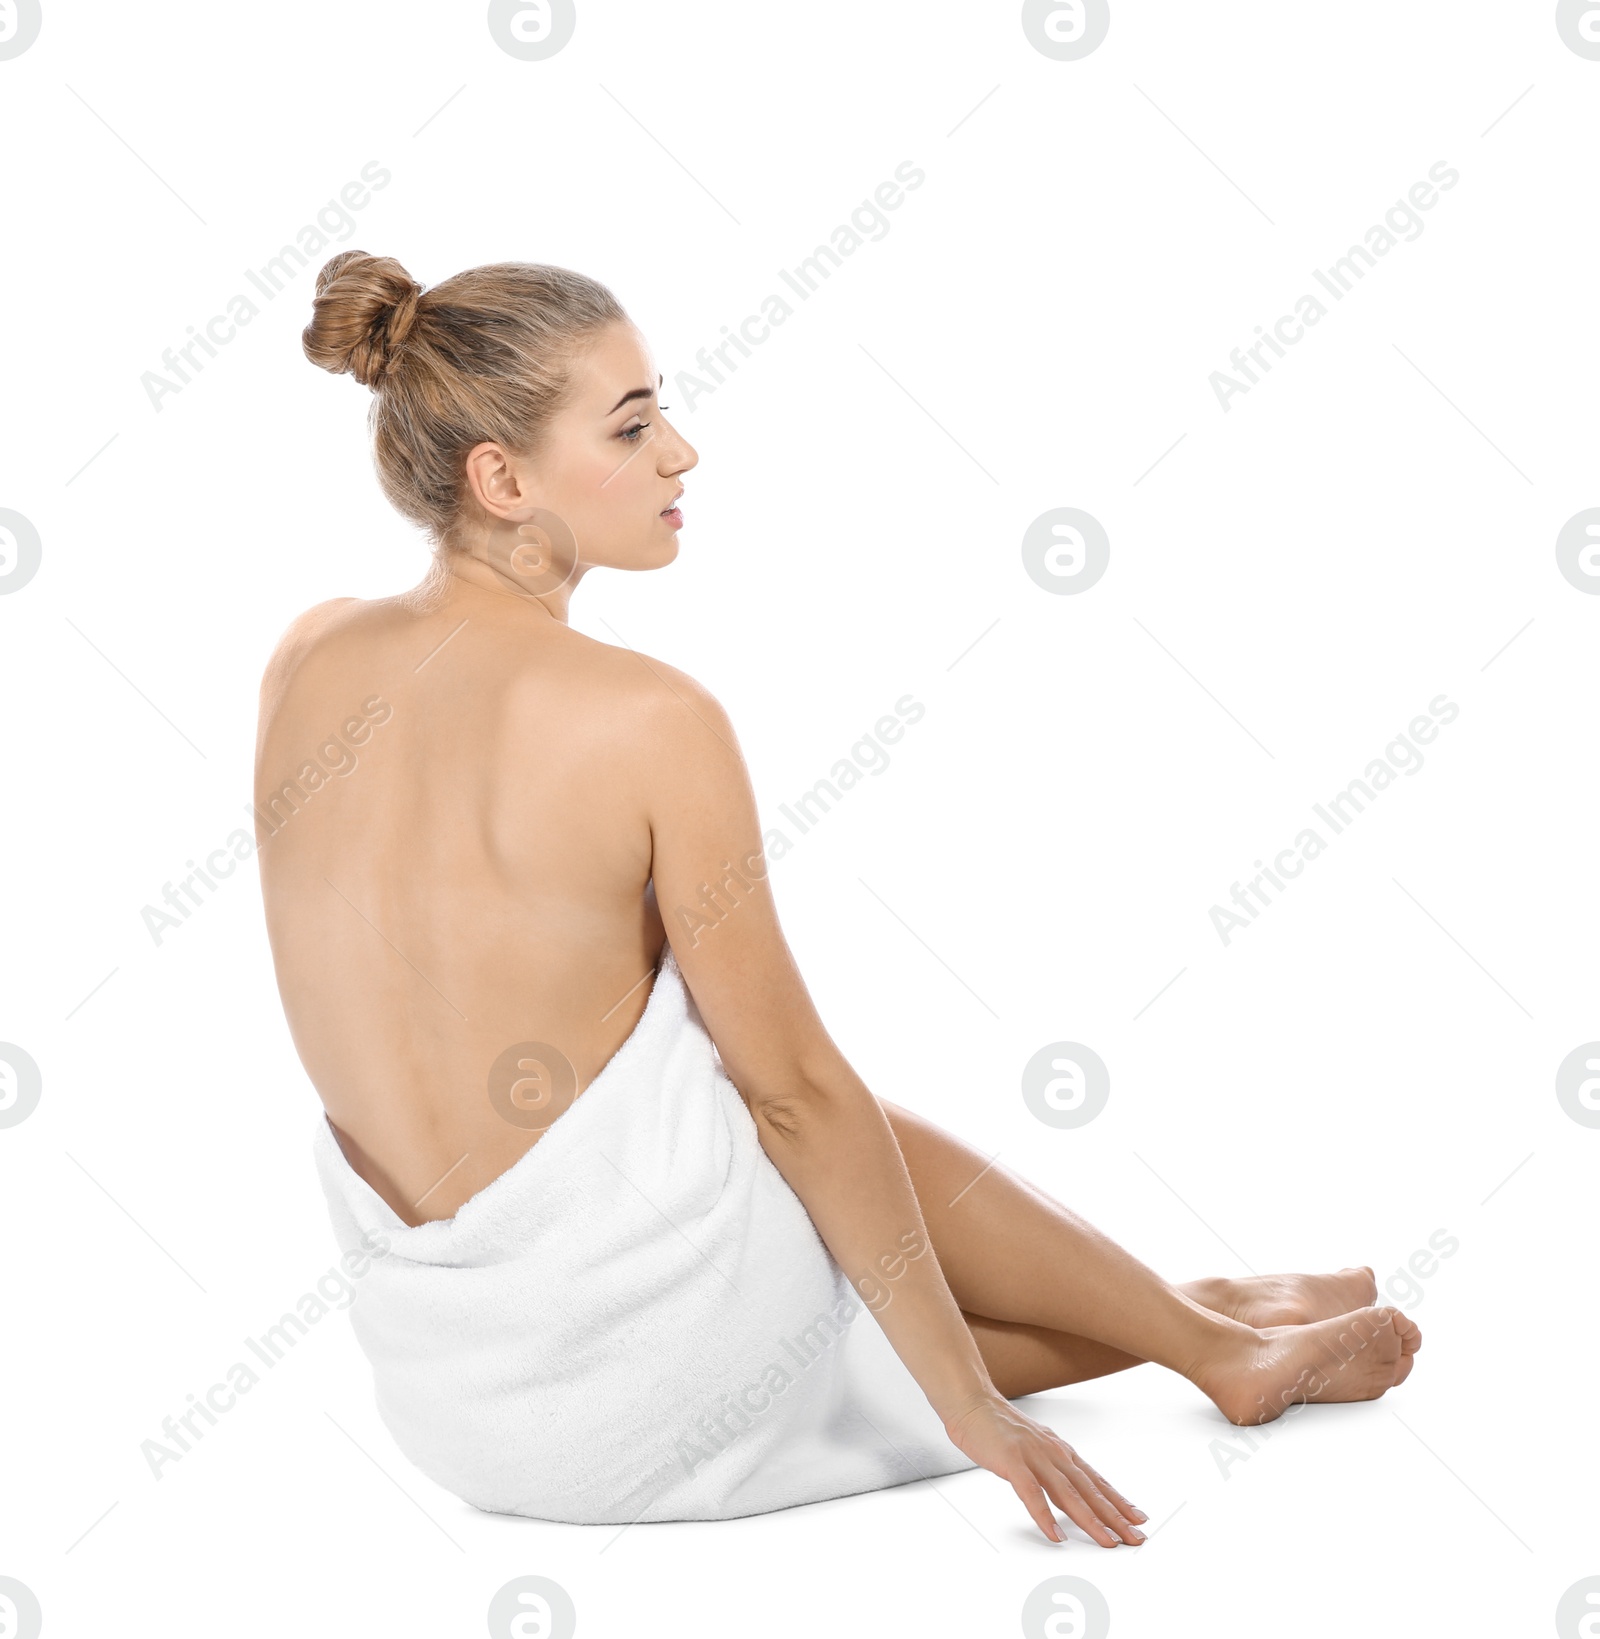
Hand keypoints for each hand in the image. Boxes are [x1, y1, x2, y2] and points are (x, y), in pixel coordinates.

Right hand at [941, 1394, 1147, 1545]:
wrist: (972, 1402)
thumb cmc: (1000, 1427)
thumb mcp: (1035, 1447)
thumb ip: (1052, 1468)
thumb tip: (1069, 1491)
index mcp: (1060, 1451)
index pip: (1096, 1481)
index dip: (1118, 1501)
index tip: (1137, 1519)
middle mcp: (1054, 1453)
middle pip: (1089, 1490)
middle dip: (1115, 1517)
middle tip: (1135, 1537)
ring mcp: (1034, 1456)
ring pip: (1068, 1493)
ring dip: (1090, 1520)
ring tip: (1106, 1541)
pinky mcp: (1012, 1461)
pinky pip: (1031, 1493)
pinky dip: (1045, 1515)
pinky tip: (1055, 1534)